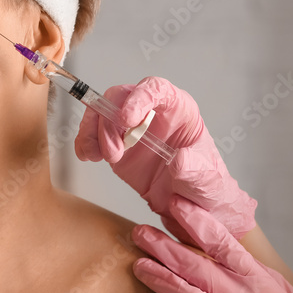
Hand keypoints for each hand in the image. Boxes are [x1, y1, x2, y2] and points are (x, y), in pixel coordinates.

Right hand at [74, 76, 257, 245]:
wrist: (190, 204)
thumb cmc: (204, 184)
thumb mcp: (207, 179)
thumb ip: (195, 169)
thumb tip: (178, 160)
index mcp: (179, 109)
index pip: (156, 88)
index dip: (139, 98)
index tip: (126, 119)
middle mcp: (151, 112)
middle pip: (120, 98)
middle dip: (109, 123)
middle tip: (113, 153)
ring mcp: (130, 128)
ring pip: (101, 113)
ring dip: (93, 133)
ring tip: (99, 157)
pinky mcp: (114, 144)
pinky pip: (92, 134)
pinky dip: (85, 142)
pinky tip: (88, 156)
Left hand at [131, 195, 292, 292]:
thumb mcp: (271, 289)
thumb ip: (239, 267)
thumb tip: (202, 237)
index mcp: (256, 280)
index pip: (223, 244)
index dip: (197, 223)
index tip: (175, 205)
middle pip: (196, 267)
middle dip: (164, 247)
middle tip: (139, 233)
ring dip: (159, 279)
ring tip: (138, 265)